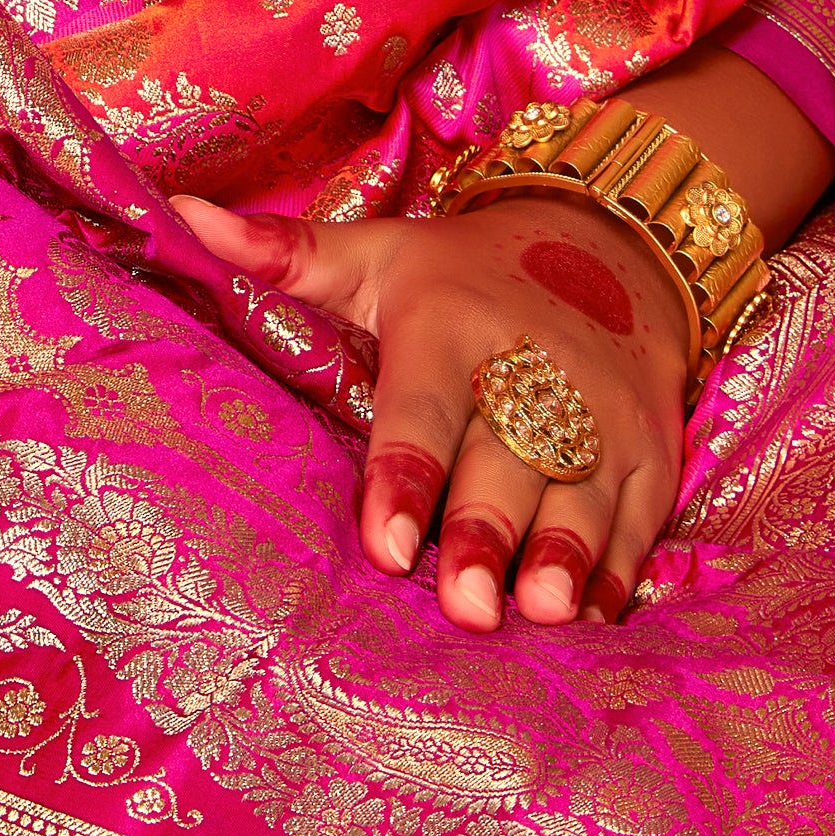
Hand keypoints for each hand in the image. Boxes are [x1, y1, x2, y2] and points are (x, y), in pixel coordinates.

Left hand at [168, 187, 692, 626]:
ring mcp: (604, 415)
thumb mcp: (377, 255)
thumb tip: (178, 216)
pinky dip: (624, 569)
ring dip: (565, 556)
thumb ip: (283, 255)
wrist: (617, 241)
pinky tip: (599, 618)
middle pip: (507, 464)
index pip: (421, 412)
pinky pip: (644, 515)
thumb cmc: (468, 272)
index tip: (384, 544)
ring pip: (582, 495)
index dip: (404, 477)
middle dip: (488, 534)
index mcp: (452, 326)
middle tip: (468, 607)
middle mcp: (533, 370)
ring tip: (543, 612)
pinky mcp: (656, 449)